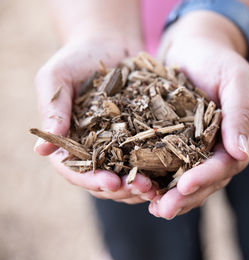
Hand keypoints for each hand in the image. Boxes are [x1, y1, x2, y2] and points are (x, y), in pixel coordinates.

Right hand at [34, 36, 156, 202]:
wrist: (108, 45)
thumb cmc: (76, 59)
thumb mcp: (57, 78)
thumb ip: (53, 111)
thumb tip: (41, 151)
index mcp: (69, 143)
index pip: (76, 171)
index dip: (92, 180)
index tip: (111, 182)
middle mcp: (94, 152)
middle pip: (104, 182)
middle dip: (123, 189)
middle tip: (144, 188)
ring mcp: (119, 148)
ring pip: (128, 178)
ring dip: (143, 187)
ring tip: (159, 186)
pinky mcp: (141, 140)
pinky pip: (149, 161)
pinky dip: (158, 171)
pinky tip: (172, 172)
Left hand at [148, 12, 248, 218]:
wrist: (194, 49)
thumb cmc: (217, 59)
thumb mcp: (236, 79)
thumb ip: (241, 113)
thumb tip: (243, 153)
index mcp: (242, 138)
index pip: (227, 164)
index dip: (207, 177)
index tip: (184, 185)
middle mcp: (224, 150)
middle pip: (208, 181)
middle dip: (186, 196)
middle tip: (162, 209)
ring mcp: (202, 151)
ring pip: (189, 180)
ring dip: (171, 196)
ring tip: (150, 206)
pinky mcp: (181, 146)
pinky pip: (172, 168)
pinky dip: (159, 181)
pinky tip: (143, 189)